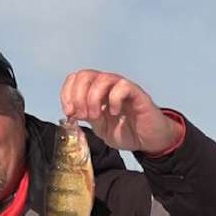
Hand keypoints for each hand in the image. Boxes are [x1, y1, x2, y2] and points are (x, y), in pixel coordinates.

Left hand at [60, 70, 179, 154]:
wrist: (148, 141)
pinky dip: (113, 100)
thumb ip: (87, 118)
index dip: (67, 93)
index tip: (69, 112)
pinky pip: (122, 87)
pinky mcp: (137, 94)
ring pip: (102, 79)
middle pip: (85, 75)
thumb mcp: (100, 128)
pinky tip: (114, 112)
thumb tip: (72, 111)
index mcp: (97, 91)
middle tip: (83, 115)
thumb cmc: (127, 131)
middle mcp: (108, 85)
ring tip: (96, 116)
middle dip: (78, 96)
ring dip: (93, 99)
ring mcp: (123, 88)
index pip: (76, 79)